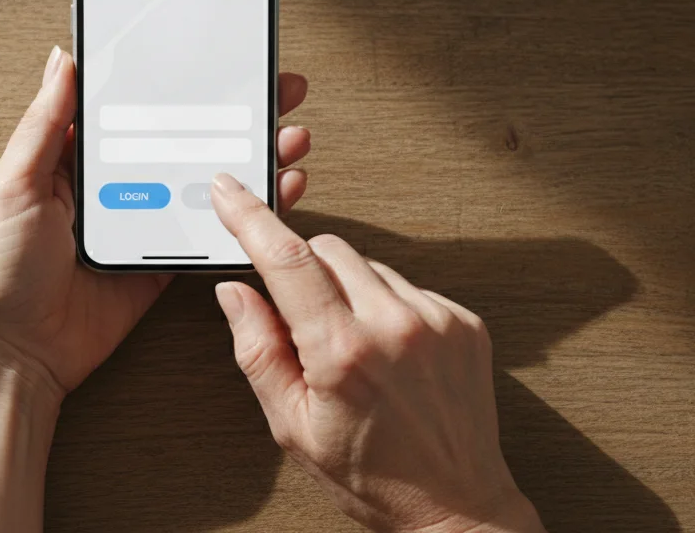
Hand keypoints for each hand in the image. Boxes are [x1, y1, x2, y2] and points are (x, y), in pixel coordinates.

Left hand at [0, 46, 313, 403]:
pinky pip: (210, 230)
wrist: (20, 351)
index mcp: (75, 156)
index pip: (135, 104)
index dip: (177, 80)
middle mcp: (115, 182)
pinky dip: (247, 212)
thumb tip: (62, 61)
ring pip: (206, 179)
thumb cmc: (1, 269)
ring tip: (290, 137)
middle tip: (277, 90)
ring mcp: (143, 220)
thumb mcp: (14, 185)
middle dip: (234, 112)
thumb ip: (43, 125)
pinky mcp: (162, 259)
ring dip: (251, 156)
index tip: (219, 58)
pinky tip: (278, 191)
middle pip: (183, 136)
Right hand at [210, 175, 545, 532]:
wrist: (457, 505)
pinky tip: (388, 351)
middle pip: (327, 249)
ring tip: (352, 348)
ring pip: (368, 265)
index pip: (287, 260)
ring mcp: (437, 320)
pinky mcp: (464, 322)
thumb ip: (257, 351)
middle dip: (301, 267)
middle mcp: (395, 326)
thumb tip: (236, 293)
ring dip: (346, 289)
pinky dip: (386, 305)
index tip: (229, 192)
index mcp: (343, 352)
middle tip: (299, 318)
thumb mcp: (292, 426)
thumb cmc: (372, 476)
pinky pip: (407, 286)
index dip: (251, 218)